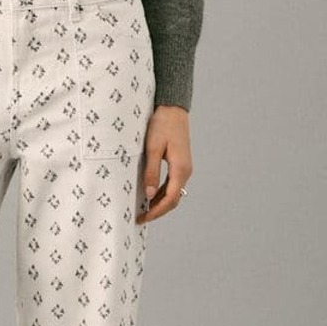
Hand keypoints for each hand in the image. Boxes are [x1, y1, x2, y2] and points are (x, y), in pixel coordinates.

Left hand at [136, 105, 192, 223]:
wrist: (173, 108)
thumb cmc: (162, 124)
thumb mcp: (153, 148)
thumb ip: (151, 172)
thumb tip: (148, 195)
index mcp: (180, 169)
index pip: (170, 199)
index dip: (156, 211)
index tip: (142, 218)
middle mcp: (185, 171)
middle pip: (173, 199)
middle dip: (158, 210)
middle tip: (141, 217)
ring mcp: (184, 167)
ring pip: (173, 192)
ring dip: (160, 202)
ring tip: (143, 208)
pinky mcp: (180, 163)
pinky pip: (172, 184)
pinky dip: (162, 192)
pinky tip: (150, 194)